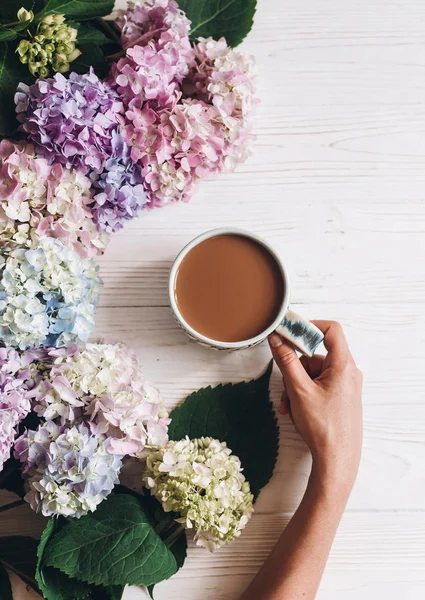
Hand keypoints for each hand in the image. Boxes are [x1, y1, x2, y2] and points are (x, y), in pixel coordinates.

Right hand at [268, 321, 362, 490]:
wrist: (337, 460)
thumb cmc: (324, 428)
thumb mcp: (298, 390)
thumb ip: (286, 360)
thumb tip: (277, 338)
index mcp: (344, 365)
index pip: (331, 330)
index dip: (309, 326)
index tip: (289, 331)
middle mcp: (348, 372)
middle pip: (315, 355)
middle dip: (295, 369)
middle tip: (285, 385)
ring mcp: (345, 386)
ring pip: (313, 373)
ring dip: (296, 386)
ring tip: (290, 406)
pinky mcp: (340, 398)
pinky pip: (318, 386)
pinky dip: (303, 394)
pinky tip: (295, 410)